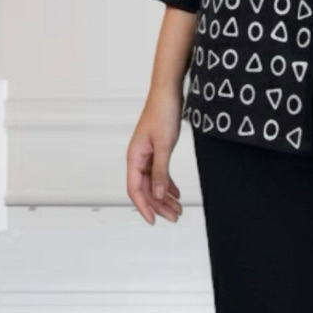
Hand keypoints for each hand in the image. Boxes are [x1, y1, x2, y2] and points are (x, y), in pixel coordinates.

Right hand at [126, 87, 184, 224]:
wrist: (168, 91)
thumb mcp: (164, 145)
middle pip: (146, 188)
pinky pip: (159, 172)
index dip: (144, 207)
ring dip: (165, 196)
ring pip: (154, 182)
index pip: (136, 190)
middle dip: (159, 204)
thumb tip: (159, 195)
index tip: (153, 221)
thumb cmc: (162, 112)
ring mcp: (147, 154)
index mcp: (134, 157)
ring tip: (178, 208)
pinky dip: (167, 183)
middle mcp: (138, 158)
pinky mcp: (156, 149)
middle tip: (174, 216)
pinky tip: (175, 192)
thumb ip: (161, 171)